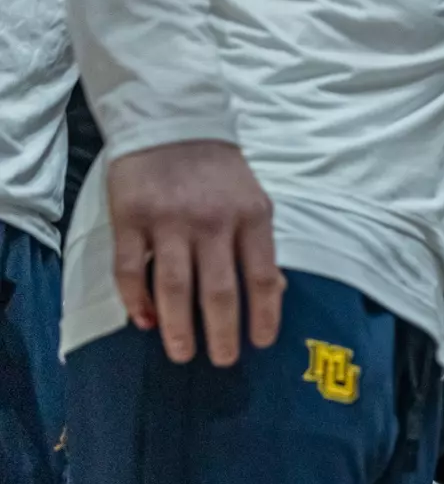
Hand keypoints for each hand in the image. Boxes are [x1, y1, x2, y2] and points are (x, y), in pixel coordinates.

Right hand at [105, 139, 283, 366]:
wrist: (172, 122)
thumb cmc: (219, 172)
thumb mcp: (253, 200)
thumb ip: (259, 244)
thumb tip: (274, 293)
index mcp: (251, 216)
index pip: (262, 276)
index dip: (264, 314)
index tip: (262, 343)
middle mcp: (212, 221)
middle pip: (218, 290)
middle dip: (221, 333)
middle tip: (221, 361)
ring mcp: (169, 220)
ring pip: (173, 287)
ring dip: (178, 327)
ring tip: (183, 353)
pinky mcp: (130, 218)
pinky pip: (130, 269)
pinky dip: (136, 300)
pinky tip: (144, 321)